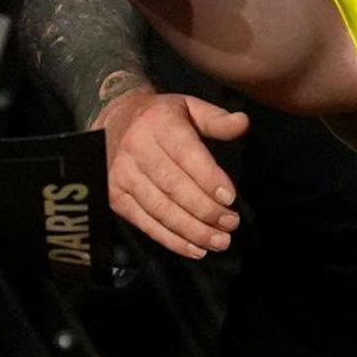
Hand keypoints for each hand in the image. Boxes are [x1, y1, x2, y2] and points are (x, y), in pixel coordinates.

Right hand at [95, 85, 246, 257]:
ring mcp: (122, 175)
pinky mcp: (115, 197)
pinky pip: (145, 223)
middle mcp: (136, 148)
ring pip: (161, 209)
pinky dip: (171, 240)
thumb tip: (243, 123)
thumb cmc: (160, 117)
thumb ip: (216, 118)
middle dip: (205, 209)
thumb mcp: (188, 107)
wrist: (113, 120)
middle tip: (231, 223)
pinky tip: (195, 248)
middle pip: (173, 186)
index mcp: (158, 123)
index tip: (230, 197)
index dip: (208, 178)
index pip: (185, 154)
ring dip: (192, 230)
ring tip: (219, 240)